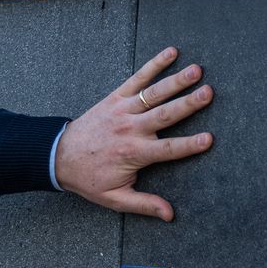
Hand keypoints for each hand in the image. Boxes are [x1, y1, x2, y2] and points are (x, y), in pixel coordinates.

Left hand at [54, 47, 214, 220]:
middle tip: (209, 93)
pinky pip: (137, 78)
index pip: (168, 149)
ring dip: (176, 81)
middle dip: (188, 104)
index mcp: (134, 153)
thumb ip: (143, 204)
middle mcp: (130, 129)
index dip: (189, 145)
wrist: (58, 156)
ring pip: (154, 94)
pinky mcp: (115, 98)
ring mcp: (123, 110)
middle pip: (165, 115)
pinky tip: (171, 52)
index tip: (209, 139)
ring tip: (197, 70)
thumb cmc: (88, 178)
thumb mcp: (113, 197)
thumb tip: (170, 215)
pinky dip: (153, 64)